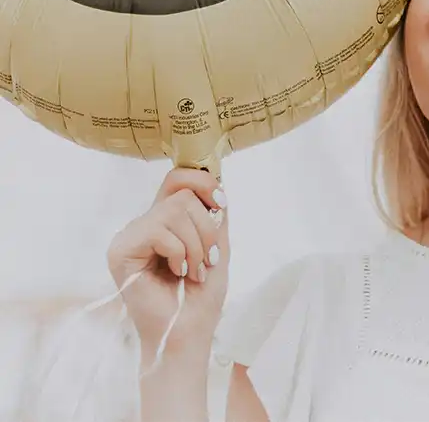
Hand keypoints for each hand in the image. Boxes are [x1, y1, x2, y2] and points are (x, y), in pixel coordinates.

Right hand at [107, 168, 229, 358]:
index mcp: (165, 220)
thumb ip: (215, 214)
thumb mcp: (217, 246)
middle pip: (181, 193)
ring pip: (174, 210)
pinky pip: (159, 230)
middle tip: (207, 259)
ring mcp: (130, 235)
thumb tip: (218, 181)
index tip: (221, 204)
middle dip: (206, 226)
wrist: (188, 334)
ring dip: (195, 244)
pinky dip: (179, 252)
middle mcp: (145, 223)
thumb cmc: (200, 297)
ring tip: (194, 271)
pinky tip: (177, 272)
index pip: (177, 178)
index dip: (203, 182)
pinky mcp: (121, 250)